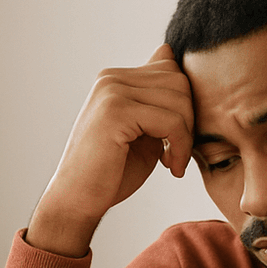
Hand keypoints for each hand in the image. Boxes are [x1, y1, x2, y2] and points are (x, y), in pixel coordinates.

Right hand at [28, 45, 193, 256]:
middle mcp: (111, 79)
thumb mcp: (144, 132)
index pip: (171, 70)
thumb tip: (175, 66)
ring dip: (186, 137)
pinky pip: (171, 120)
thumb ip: (162, 106)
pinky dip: (180, 147)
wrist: (78, 201)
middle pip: (178, 80)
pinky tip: (170, 167)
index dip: (185, 107)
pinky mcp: (116, 111)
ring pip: (179, 99)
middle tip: (178, 153)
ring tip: (173, 162)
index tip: (175, 140)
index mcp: (116, 79)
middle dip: (189, 119)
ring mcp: (112, 92)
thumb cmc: (112, 173)